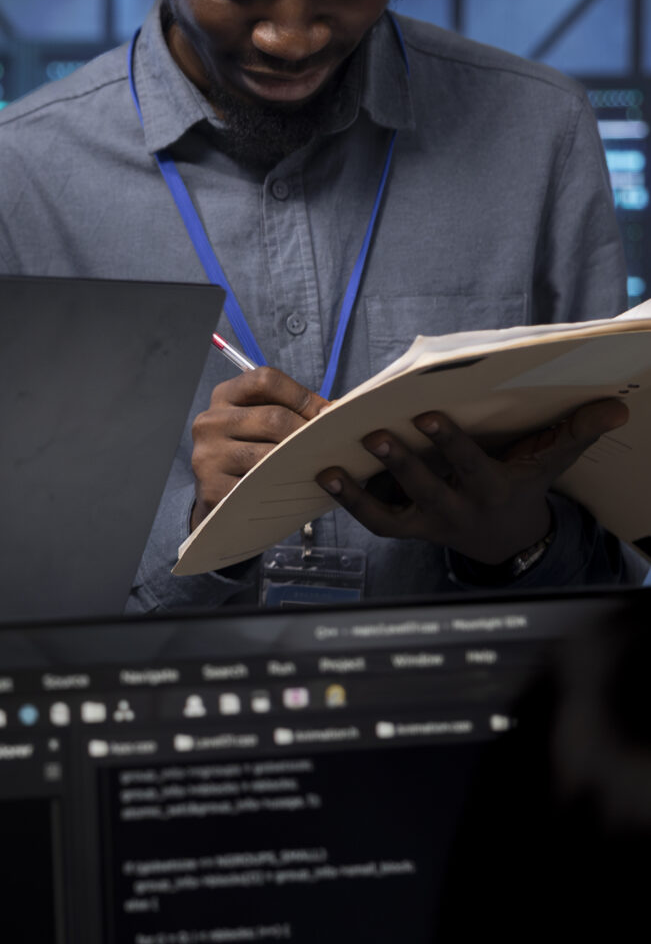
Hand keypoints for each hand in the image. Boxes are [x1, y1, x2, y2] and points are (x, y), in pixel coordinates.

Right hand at [191, 366, 325, 523]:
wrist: (216, 493)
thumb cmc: (249, 451)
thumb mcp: (259, 422)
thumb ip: (291, 410)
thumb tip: (339, 407)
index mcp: (224, 396)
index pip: (266, 380)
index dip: (303, 395)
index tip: (327, 413)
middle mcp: (210, 422)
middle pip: (273, 417)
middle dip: (309, 432)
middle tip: (334, 445)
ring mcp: (207, 456)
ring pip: (269, 453)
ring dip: (301, 460)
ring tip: (321, 465)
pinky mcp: (212, 489)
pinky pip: (260, 485)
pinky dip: (284, 485)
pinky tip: (297, 487)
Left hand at [316, 399, 627, 569]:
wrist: (508, 537)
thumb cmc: (525, 483)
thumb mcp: (553, 459)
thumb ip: (578, 430)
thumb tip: (617, 407)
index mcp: (493, 489)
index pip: (471, 466)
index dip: (449, 443)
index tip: (427, 414)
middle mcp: (459, 510)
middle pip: (428, 489)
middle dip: (402, 464)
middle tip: (375, 434)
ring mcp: (431, 523)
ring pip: (395, 513)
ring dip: (361, 492)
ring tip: (333, 466)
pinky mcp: (409, 530)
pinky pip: (377, 521)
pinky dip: (350, 502)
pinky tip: (326, 476)